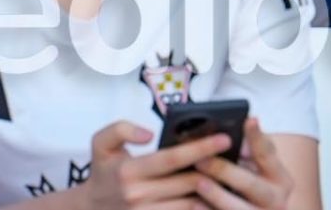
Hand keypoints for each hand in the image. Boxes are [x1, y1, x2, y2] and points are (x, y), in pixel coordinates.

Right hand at [82, 119, 232, 209]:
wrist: (92, 209)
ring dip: (213, 192)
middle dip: (215, 169)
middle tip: (237, 157)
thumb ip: (121, 129)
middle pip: (188, 183)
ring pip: (192, 205)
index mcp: (128, 172)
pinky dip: (202, 208)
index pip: (172, 159)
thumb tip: (148, 134)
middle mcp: (138, 197)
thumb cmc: (105, 172)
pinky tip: (216, 197)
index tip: (224, 139)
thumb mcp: (101, 143)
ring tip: (233, 177)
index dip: (200, 148)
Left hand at [192, 119, 295, 208]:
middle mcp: (276, 200)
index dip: (257, 136)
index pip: (267, 153)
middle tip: (201, 159)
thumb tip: (242, 125)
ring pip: (239, 209)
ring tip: (198, 183)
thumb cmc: (253, 183)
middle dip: (225, 170)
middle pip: (250, 183)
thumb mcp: (260, 166)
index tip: (248, 120)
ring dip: (217, 195)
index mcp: (281, 177)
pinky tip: (195, 205)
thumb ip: (252, 148)